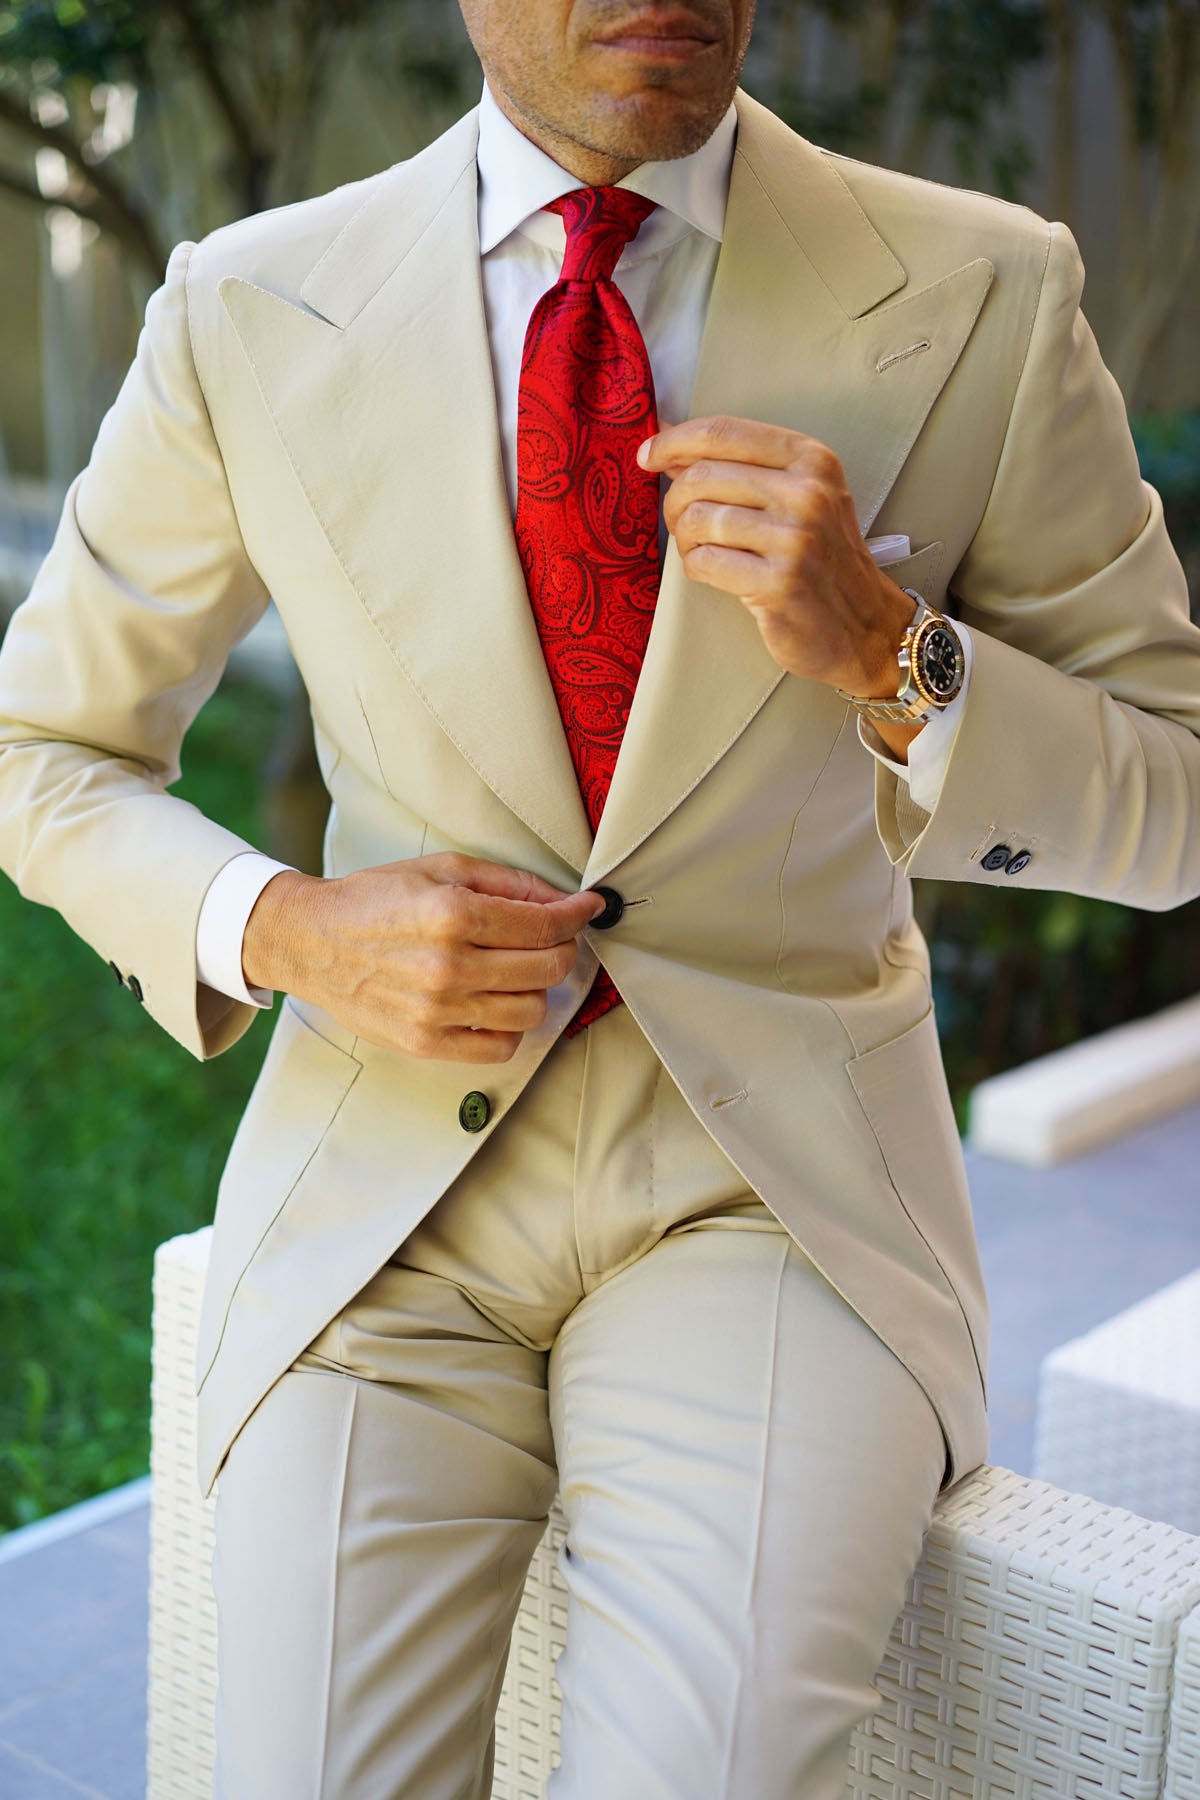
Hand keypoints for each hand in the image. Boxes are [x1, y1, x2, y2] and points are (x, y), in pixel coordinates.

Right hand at [242, 853, 606, 1062]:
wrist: (312, 941)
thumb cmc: (375, 899)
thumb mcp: (441, 869)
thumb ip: (507, 883)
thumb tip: (563, 901)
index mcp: (453, 913)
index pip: (545, 924)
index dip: (577, 915)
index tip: (588, 909)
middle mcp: (449, 964)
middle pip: (548, 968)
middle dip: (563, 948)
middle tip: (553, 938)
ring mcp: (438, 1009)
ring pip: (532, 1010)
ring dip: (537, 989)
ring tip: (517, 971)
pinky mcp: (425, 1042)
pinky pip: (500, 1046)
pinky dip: (510, 1027)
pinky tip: (496, 1003)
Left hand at [639, 414, 917, 700]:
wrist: (865, 627)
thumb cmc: (822, 559)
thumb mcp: (798, 497)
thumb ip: (740, 466)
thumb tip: (666, 440)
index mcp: (811, 460)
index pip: (723, 432)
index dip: (673, 441)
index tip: (648, 456)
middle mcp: (807, 493)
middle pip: (701, 476)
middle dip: (676, 501)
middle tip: (682, 524)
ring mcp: (795, 539)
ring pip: (697, 519)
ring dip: (684, 539)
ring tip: (700, 550)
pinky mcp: (778, 584)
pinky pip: (704, 562)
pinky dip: (695, 567)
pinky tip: (712, 573)